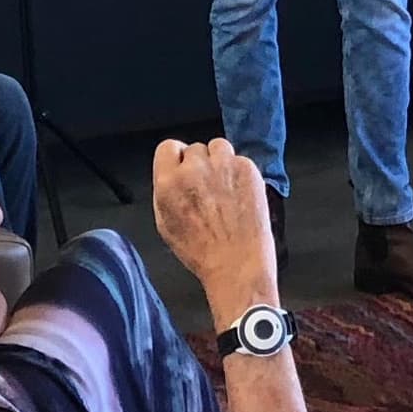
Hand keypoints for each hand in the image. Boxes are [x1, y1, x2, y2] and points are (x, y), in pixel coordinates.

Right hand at [151, 138, 279, 315]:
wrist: (236, 264)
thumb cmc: (202, 252)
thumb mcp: (166, 224)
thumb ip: (165, 191)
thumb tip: (169, 175)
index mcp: (168, 183)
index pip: (167, 147)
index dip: (176, 158)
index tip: (183, 166)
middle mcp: (194, 169)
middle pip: (194, 149)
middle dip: (200, 164)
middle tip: (207, 187)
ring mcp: (222, 166)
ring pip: (218, 147)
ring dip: (220, 162)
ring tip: (224, 187)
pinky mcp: (246, 168)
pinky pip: (239, 159)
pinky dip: (240, 172)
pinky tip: (239, 194)